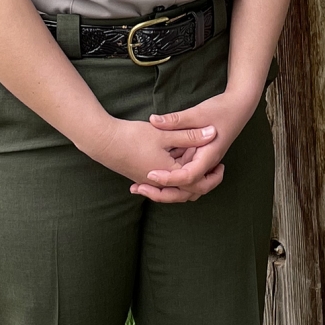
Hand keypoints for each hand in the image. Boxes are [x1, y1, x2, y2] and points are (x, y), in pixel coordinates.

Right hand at [83, 116, 221, 202]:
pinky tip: (179, 163)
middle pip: (187, 192)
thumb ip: (190, 135)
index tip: (222, 166)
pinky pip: (164, 182)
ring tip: (201, 166)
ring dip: (188, 180)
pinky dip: (175, 177)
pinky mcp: (142, 175)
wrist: (102, 141)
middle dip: (203, 183)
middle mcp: (159, 183)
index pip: (196, 184)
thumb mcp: (165, 133)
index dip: (212, 177)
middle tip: (217, 171)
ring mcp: (149, 181)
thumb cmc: (133, 136)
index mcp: (168, 174)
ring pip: (175, 188)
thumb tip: (213, 132)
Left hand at [131, 89, 260, 202]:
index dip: (168, 178)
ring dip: (167, 191)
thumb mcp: (197, 113)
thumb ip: (175, 119)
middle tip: (141, 188)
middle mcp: (207, 165)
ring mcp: (204, 164)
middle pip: (188, 191)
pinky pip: (186, 178)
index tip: (150, 174)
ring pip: (188, 188)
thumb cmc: (220, 109)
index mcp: (208, 156)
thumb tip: (153, 120)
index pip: (188, 176)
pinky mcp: (199, 160)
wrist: (239, 107)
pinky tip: (154, 174)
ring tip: (143, 186)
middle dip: (164, 194)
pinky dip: (172, 181)